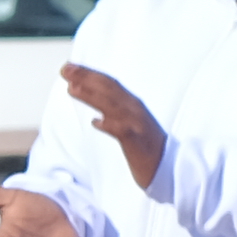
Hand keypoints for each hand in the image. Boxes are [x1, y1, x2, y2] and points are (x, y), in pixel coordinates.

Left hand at [56, 61, 166, 188]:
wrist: (171, 168)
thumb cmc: (148, 149)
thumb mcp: (129, 130)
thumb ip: (115, 120)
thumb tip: (96, 119)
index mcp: (131, 105)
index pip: (108, 84)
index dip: (89, 74)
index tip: (69, 67)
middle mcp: (135, 110)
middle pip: (109, 88)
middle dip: (86, 77)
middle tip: (65, 69)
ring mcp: (137, 124)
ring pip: (112, 105)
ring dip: (92, 95)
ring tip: (72, 88)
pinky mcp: (138, 141)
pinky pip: (123, 131)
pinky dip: (110, 125)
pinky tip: (96, 122)